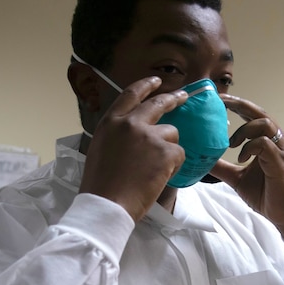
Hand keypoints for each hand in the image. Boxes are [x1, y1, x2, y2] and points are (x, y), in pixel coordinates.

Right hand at [79, 77, 188, 221]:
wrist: (107, 204)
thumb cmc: (100, 185)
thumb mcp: (101, 149)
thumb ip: (119, 136)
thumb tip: (134, 136)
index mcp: (111, 122)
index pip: (131, 94)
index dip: (145, 85)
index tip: (156, 81)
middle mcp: (130, 123)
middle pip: (157, 104)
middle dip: (172, 98)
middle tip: (182, 97)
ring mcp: (149, 136)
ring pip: (171, 134)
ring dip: (169, 149)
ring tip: (155, 168)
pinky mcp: (166, 152)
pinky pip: (179, 154)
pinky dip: (174, 166)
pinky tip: (159, 177)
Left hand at [211, 94, 283, 245]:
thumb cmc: (267, 195)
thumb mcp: (237, 179)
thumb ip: (222, 167)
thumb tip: (201, 161)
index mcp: (268, 141)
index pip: (252, 115)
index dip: (236, 105)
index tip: (217, 100)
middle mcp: (277, 141)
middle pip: (259, 112)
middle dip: (238, 104)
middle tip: (218, 103)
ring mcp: (281, 151)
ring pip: (264, 124)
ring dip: (244, 130)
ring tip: (230, 144)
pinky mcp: (280, 163)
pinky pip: (264, 144)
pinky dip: (249, 147)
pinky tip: (241, 158)